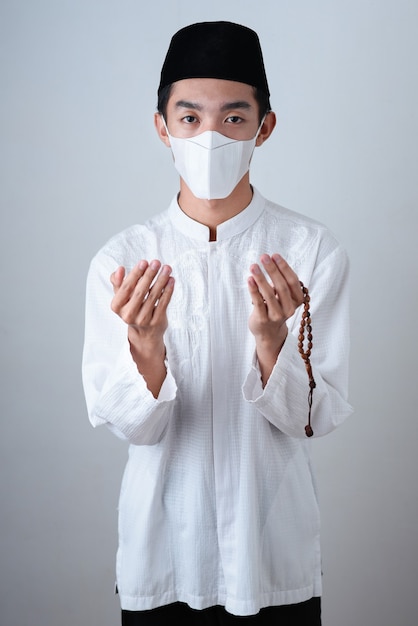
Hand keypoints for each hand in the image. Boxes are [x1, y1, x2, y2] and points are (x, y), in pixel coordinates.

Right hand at [110, 260, 174, 395]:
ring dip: (161, 280)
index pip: (125, 288)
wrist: (144, 333)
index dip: (135, 274)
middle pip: (140, 291)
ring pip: (154, 296)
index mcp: (117, 307)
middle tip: (156, 262)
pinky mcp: (156, 322)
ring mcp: (143, 320)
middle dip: (149, 275)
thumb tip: (119, 269)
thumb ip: (118, 282)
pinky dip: (168, 290)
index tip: (144, 262)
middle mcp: (128, 315)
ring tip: (167, 268)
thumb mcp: (122, 297)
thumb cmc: (132, 308)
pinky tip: (171, 280)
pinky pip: (163, 303)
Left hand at [247, 253, 303, 383]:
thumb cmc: (275, 307)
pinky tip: (249, 279)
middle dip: (272, 270)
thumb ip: (280, 280)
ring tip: (254, 266)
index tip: (274, 256)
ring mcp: (276, 315)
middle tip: (263, 257)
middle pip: (282, 286)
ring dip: (261, 278)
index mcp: (297, 300)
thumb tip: (270, 261)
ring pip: (269, 294)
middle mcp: (289, 309)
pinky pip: (258, 302)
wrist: (268, 332)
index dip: (284, 267)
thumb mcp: (282, 295)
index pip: (292, 281)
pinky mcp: (263, 319)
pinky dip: (254, 289)